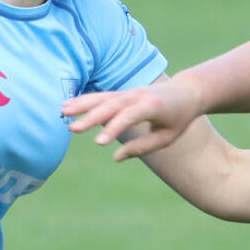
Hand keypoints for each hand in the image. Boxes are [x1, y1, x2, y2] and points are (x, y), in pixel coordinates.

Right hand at [62, 78, 202, 160]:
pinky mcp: (123, 93)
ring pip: (103, 98)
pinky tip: (67, 105)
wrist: (187, 92)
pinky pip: (102, 96)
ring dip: (82, 104)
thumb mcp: (167, 137)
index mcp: (153, 107)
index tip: (99, 142)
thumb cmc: (179, 119)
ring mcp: (130, 92)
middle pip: (112, 106)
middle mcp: (139, 96)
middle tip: (72, 129)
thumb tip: (115, 157)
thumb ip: (142, 147)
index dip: (114, 128)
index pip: (130, 116)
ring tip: (62, 112)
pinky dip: (85, 100)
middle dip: (91, 117)